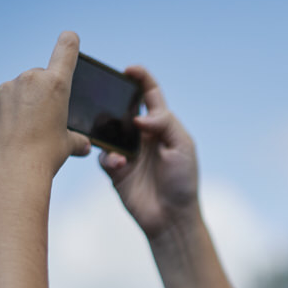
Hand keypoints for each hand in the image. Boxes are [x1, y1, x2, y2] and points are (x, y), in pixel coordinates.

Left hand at [0, 31, 90, 176]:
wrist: (13, 170)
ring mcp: (5, 89)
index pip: (66, 49)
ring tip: (24, 133)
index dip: (69, 43)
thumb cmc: (46, 155)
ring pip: (18, 91)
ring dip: (22, 105)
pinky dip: (4, 114)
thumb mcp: (68, 145)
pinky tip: (8, 134)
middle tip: (43, 121)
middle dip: (42, 94)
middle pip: (39, 78)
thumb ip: (77, 139)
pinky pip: (0, 103)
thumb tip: (85, 146)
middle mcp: (30, 79)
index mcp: (57, 84)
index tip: (69, 38)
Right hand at [99, 66, 199, 238]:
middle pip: (123, 109)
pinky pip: (103, 157)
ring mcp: (127, 152)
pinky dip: (109, 158)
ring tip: (113, 137)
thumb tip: (140, 116)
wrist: (172, 217)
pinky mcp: (115, 171)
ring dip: (108, 131)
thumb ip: (165, 124)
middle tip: (103, 94)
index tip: (129, 70)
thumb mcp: (183, 146)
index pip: (150, 95)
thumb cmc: (183, 181)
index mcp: (162, 126)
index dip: (141, 79)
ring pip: (108, 131)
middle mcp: (142, 136)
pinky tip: (119, 164)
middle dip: (113, 100)